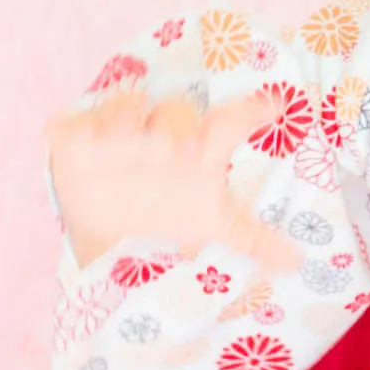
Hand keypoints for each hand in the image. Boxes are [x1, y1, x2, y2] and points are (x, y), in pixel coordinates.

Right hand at [45, 88, 297, 271]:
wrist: (116, 238)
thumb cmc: (172, 220)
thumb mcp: (214, 228)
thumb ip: (254, 240)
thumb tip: (299, 262)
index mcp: (199, 149)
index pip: (230, 123)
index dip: (252, 112)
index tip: (275, 108)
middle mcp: (161, 134)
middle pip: (176, 112)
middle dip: (182, 123)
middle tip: (187, 146)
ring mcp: (118, 135)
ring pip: (124, 107)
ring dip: (126, 114)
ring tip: (130, 133)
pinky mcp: (77, 143)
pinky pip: (70, 125)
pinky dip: (73, 128)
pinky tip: (79, 140)